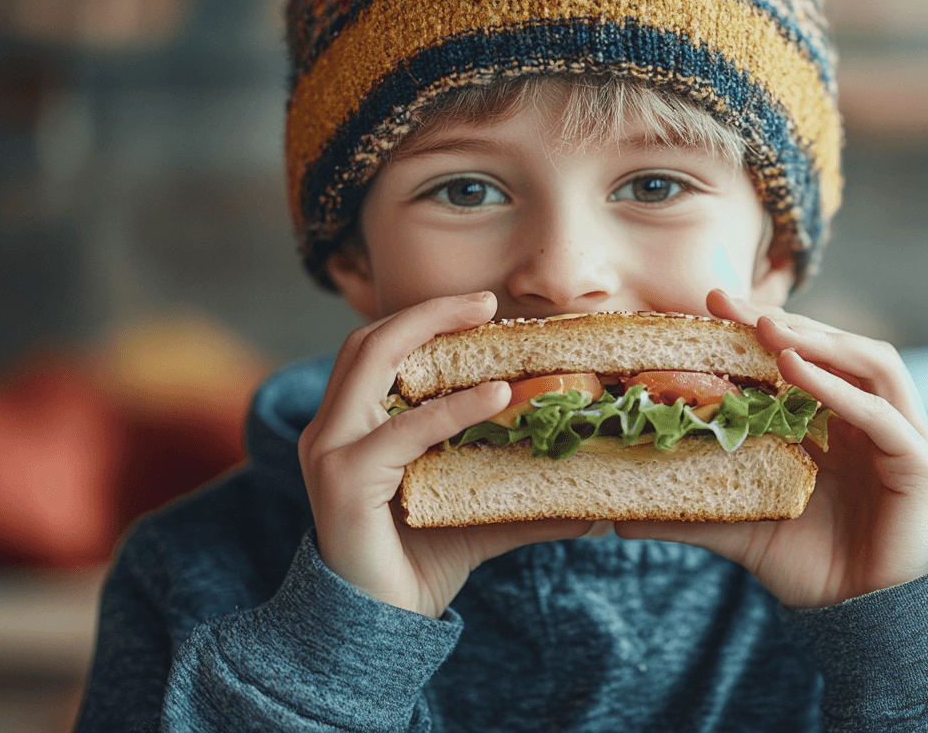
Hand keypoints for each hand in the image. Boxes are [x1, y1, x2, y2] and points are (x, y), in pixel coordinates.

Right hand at [298, 292, 592, 617]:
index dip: (427, 320)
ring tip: (488, 321)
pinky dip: (453, 407)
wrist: (379, 625)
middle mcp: (331, 429)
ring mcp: (332, 452)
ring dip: (432, 334)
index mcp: (354, 425)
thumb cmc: (421, 564)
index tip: (485, 307)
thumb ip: (525, 496)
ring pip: (376, 366)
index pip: (381, 351)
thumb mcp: (480, 514)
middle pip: (369, 342)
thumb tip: (595, 497)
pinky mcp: (346, 481)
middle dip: (427, 312)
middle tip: (486, 301)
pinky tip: (497, 396)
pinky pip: (404, 430)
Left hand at [615, 290, 927, 608]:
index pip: (804, 353)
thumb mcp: (742, 526)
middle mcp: (876, 417)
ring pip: (871, 365)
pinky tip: (798, 372)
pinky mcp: (920, 464)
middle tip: (729, 304)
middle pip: (836, 347)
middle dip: (784, 321)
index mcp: (838, 418)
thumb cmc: (810, 566)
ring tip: (767, 328)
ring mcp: (904, 435)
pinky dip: (840, 389)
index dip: (761, 326)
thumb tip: (617, 512)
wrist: (862, 617)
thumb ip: (690, 512)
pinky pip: (881, 416)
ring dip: (820, 341)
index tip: (711, 304)